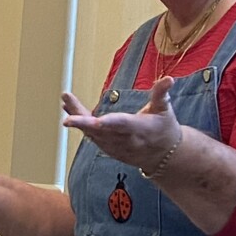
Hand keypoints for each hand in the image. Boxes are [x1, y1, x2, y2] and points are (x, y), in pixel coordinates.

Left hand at [61, 76, 182, 173]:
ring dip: (77, 117)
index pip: (121, 125)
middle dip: (82, 119)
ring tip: (66, 99)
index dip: (108, 123)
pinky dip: (80, 123)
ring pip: (92, 133)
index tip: (95, 120)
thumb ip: (161, 94)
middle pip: (100, 130)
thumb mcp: (165, 110)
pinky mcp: (108, 149)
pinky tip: (69, 110)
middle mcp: (124, 140)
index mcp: (139, 129)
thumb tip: (169, 79)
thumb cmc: (164, 129)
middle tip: (67, 106)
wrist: (163, 157)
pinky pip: (91, 136)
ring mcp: (114, 146)